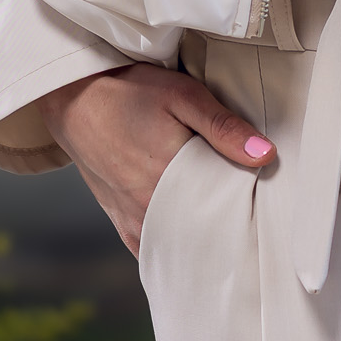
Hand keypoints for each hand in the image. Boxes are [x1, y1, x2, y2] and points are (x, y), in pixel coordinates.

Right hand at [37, 63, 273, 258]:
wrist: (74, 96)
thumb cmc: (129, 91)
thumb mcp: (183, 96)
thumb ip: (223, 127)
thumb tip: (265, 155)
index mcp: (169, 183)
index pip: (223, 214)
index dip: (246, 211)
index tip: (264, 207)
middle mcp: (149, 211)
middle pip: (201, 234)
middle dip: (226, 228)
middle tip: (250, 218)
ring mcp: (131, 221)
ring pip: (177, 244)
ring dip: (200, 238)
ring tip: (225, 228)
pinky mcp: (119, 221)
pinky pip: (151, 248)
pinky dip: (172, 246)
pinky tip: (190, 240)